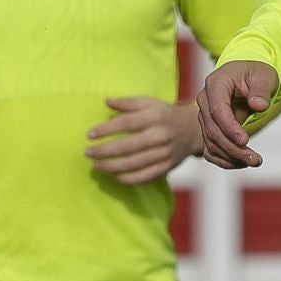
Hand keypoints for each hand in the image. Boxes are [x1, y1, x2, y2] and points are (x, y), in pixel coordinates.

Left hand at [86, 96, 201, 185]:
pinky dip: (126, 178)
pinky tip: (113, 175)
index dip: (106, 129)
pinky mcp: (166, 167)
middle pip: (127, 147)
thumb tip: (107, 101)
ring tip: (96, 165)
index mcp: (155, 117)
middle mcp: (161, 136)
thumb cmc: (164, 114)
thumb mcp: (149, 102)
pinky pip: (143, 177)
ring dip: (111, 167)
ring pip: (134, 164)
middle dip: (104, 151)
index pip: (126, 123)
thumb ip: (128, 102)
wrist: (193, 130)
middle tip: (87, 153)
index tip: (89, 135)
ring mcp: (164, 154)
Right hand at [196, 61, 276, 168]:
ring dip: (231, 156)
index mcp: (216, 84)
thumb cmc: (256, 73)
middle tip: (255, 159)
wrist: (249, 76)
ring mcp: (205, 117)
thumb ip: (261, 90)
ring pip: (211, 143)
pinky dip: (225, 160)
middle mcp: (205, 101)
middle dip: (233, 148)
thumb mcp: (264, 76)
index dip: (229, 128)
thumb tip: (258, 105)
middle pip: (213, 130)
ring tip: (254, 161)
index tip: (245, 141)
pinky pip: (211, 149)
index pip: (217, 110)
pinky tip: (241, 163)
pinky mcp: (210, 129)